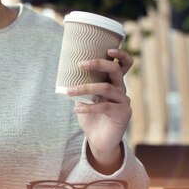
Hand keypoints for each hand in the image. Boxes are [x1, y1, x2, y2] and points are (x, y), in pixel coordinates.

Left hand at [68, 48, 132, 172]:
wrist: (98, 140)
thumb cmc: (91, 116)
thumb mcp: (84, 98)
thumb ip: (80, 85)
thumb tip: (64, 72)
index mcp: (114, 83)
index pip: (124, 64)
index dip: (120, 54)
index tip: (108, 49)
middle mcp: (121, 90)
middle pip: (116, 71)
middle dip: (98, 64)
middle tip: (80, 64)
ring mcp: (124, 102)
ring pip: (106, 88)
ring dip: (84, 88)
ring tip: (69, 92)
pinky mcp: (123, 114)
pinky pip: (104, 106)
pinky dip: (88, 107)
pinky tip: (76, 109)